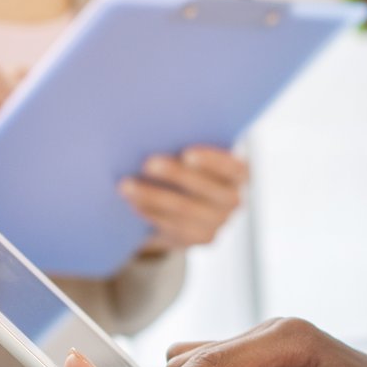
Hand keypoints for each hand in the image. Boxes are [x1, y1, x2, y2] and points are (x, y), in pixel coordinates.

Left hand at [119, 146, 248, 250]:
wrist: (190, 203)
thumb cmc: (188, 164)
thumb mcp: (195, 153)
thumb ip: (186, 140)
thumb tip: (154, 128)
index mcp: (240, 172)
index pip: (233, 167)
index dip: (212, 161)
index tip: (186, 153)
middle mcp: (235, 199)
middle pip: (206, 189)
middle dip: (175, 175)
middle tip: (147, 163)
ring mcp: (220, 222)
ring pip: (184, 209)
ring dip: (152, 196)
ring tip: (126, 185)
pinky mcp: (202, 238)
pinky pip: (173, 226)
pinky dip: (151, 213)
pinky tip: (133, 203)